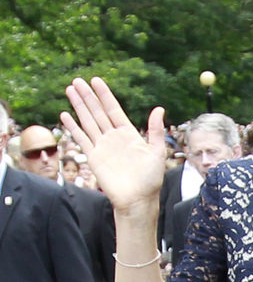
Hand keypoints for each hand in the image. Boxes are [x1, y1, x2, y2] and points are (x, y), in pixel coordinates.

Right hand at [61, 76, 166, 210]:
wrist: (137, 200)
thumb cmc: (150, 180)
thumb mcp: (157, 152)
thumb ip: (156, 130)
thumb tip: (159, 108)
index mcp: (129, 134)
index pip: (113, 109)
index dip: (104, 95)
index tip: (96, 80)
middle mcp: (113, 137)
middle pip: (97, 112)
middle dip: (88, 96)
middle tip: (77, 80)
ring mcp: (102, 146)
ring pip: (88, 121)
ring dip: (79, 106)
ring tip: (70, 90)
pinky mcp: (93, 158)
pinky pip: (81, 138)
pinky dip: (73, 127)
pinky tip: (65, 115)